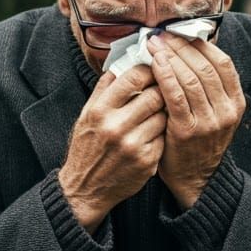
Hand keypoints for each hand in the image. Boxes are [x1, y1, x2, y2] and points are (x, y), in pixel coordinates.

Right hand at [58, 65, 166, 232]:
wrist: (85, 189)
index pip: (134, 78)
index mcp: (100, 110)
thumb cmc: (87, 147)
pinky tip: (154, 134)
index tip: (154, 68)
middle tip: (163, 88)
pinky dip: (162, 133)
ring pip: (164, 115)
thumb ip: (104, 88)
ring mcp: (133, 145)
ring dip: (164, 111)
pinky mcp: (147, 161)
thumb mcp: (87, 115)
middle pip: (155, 95)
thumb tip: (124, 62)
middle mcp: (116, 127)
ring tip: (158, 112)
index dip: (149, 69)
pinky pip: (165, 137)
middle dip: (161, 89)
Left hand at [148, 32, 245, 208]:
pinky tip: (153, 64)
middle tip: (161, 35)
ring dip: (170, 57)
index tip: (179, 32)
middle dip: (181, 47)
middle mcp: (227, 111)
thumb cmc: (198, 139)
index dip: (200, 44)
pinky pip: (176, 96)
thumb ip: (207, 86)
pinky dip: (164, 76)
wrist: (194, 178)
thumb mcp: (213, 112)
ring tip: (154, 45)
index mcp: (236, 102)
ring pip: (191, 78)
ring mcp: (209, 122)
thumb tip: (187, 48)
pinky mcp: (188, 131)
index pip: (222, 62)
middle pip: (205, 67)